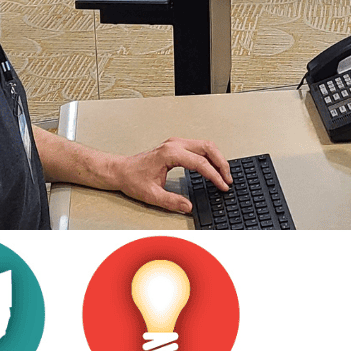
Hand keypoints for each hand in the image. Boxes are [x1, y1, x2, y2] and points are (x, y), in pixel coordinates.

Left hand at [112, 137, 231, 213]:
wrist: (121, 170)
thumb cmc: (133, 178)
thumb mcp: (152, 195)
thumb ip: (172, 202)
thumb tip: (188, 206)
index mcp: (170, 154)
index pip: (200, 163)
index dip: (214, 175)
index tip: (222, 186)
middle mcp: (175, 144)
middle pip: (208, 148)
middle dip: (221, 164)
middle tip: (228, 179)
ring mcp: (176, 143)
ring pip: (206, 145)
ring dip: (218, 159)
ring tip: (224, 175)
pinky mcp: (176, 146)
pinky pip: (200, 147)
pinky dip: (210, 156)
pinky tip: (214, 167)